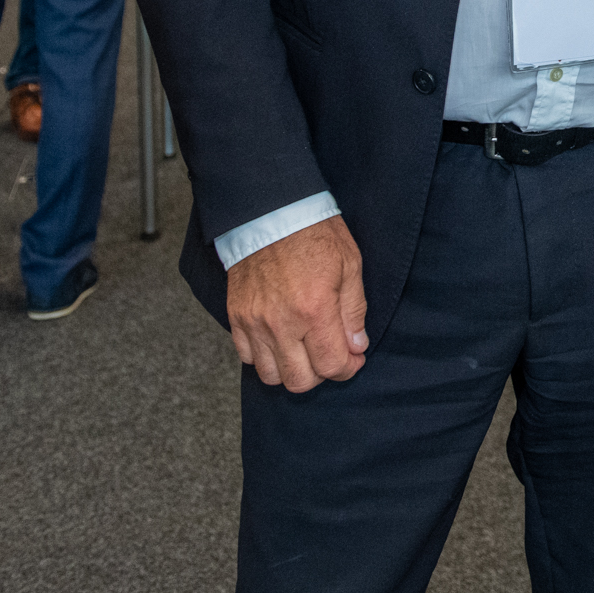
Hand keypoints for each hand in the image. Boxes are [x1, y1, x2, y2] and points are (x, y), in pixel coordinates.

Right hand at [226, 215, 368, 390]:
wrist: (271, 211)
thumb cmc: (314, 233)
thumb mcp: (350, 265)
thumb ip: (354, 311)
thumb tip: (357, 347)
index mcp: (314, 310)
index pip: (331, 365)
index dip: (348, 368)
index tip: (354, 358)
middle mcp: (281, 323)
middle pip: (300, 380)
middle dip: (322, 374)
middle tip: (331, 355)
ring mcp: (254, 322)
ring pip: (271, 375)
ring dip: (292, 370)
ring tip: (306, 350)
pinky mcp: (236, 317)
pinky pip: (247, 357)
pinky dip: (266, 357)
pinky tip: (281, 340)